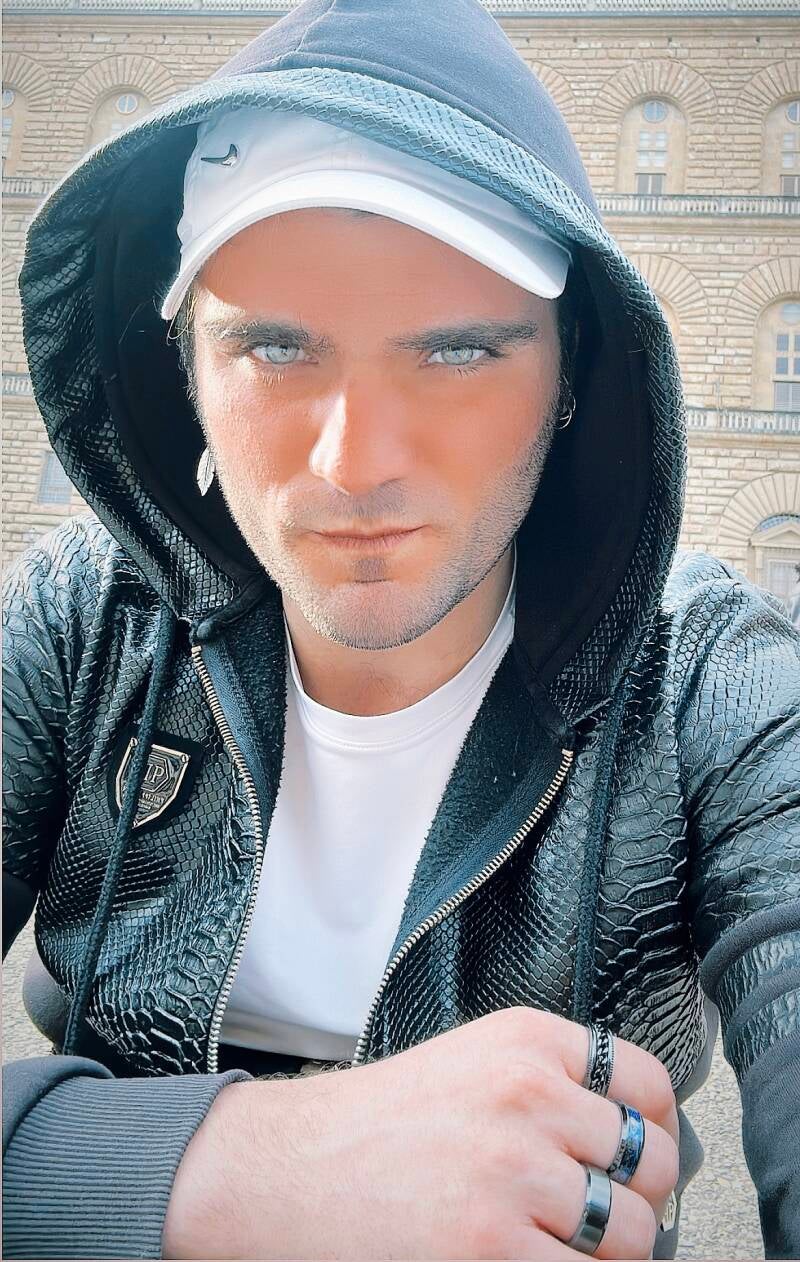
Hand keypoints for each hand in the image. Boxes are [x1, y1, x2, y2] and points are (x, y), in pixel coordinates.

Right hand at [163, 1006, 678, 1258]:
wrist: (285, 1171)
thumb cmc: (374, 1125)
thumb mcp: (470, 1064)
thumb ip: (551, 1085)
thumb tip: (639, 1141)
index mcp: (525, 1040)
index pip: (650, 1084)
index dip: (658, 1130)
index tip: (642, 1158)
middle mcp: (527, 1096)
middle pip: (652, 1164)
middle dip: (636, 1200)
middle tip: (601, 1215)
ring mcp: (512, 1175)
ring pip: (631, 1235)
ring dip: (608, 1253)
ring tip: (559, 1247)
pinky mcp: (489, 1250)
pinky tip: (528, 1261)